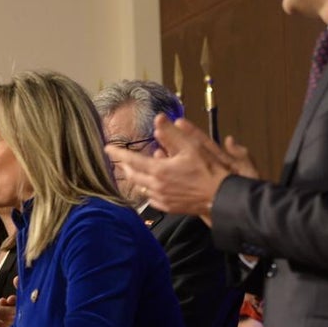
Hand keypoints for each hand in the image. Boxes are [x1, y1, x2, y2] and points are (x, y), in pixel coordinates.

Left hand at [107, 115, 238, 221]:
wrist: (220, 197)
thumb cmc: (208, 170)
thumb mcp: (192, 146)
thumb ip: (172, 133)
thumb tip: (159, 119)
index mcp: (159, 170)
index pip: (131, 160)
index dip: (117, 153)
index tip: (107, 148)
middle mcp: (156, 186)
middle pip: (132, 175)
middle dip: (124, 166)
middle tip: (120, 159)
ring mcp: (161, 198)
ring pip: (140, 187)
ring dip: (136, 177)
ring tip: (135, 170)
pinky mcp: (168, 207)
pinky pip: (151, 198)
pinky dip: (148, 189)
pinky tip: (151, 185)